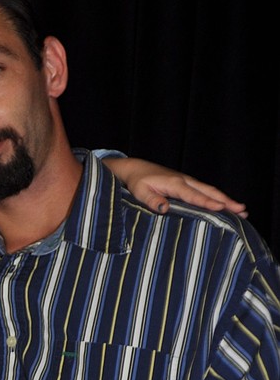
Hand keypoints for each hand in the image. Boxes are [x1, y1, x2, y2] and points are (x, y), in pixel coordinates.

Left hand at [110, 157, 247, 216]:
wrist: (136, 169)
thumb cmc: (137, 182)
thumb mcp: (140, 192)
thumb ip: (151, 200)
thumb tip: (164, 208)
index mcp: (174, 183)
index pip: (193, 195)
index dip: (207, 202)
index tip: (221, 208)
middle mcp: (185, 180)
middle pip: (209, 191)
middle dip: (226, 201)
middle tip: (242, 210)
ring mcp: (188, 181)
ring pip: (210, 190)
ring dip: (226, 199)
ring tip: (242, 210)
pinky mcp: (187, 184)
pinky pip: (205, 191)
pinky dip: (218, 198)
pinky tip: (226, 206)